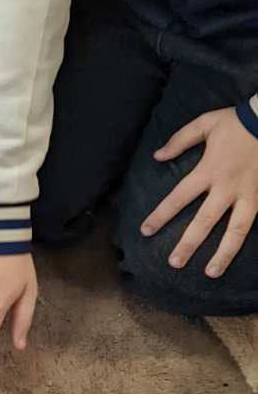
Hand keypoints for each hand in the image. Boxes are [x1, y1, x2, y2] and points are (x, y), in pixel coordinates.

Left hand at [142, 108, 257, 276]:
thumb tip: (157, 157)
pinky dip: (244, 242)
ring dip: (223, 254)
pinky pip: (253, 224)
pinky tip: (234, 258)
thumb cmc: (236, 121)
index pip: (178, 198)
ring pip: (236, 230)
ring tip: (211, 273)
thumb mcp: (205, 123)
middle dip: (188, 244)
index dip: (161, 215)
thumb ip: (180, 140)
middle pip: (204, 221)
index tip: (146, 231)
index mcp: (208, 170)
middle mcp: (227, 187)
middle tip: (174, 263)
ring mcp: (248, 194)